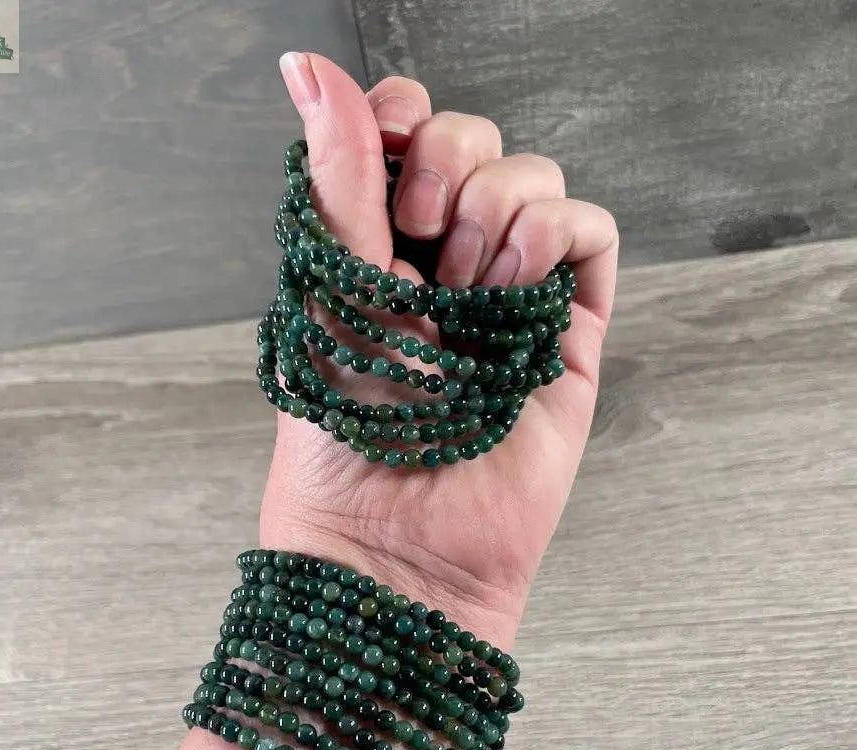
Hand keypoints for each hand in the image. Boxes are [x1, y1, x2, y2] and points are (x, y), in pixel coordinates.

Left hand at [261, 53, 617, 647]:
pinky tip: (516, 285)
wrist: (401, 539)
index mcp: (378, 247)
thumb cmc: (348, 427)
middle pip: (476, 142)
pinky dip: (559, 235)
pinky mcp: (566, 329)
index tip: (389, 144)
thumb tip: (304, 67)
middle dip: (449, 167)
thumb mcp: (332, 286)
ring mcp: (509, 294)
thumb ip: (337, 174)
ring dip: (498, 214)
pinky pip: (590, 234)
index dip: (402, 114)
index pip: (405, 131)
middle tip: (422, 242)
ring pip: (535, 180)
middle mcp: (446, 262)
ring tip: (467, 294)